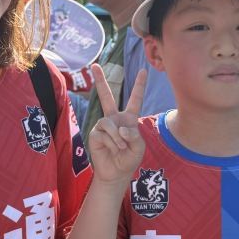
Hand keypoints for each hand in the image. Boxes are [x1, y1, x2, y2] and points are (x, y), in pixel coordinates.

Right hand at [89, 64, 146, 184]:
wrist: (116, 173)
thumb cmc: (129, 159)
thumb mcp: (139, 148)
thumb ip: (134, 136)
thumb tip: (120, 128)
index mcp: (129, 119)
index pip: (135, 100)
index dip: (139, 85)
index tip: (144, 70)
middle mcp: (115, 119)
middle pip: (107, 97)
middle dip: (100, 81)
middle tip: (94, 66)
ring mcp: (104, 126)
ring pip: (109, 122)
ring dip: (117, 137)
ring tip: (120, 147)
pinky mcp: (95, 134)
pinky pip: (103, 132)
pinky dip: (111, 142)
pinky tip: (112, 149)